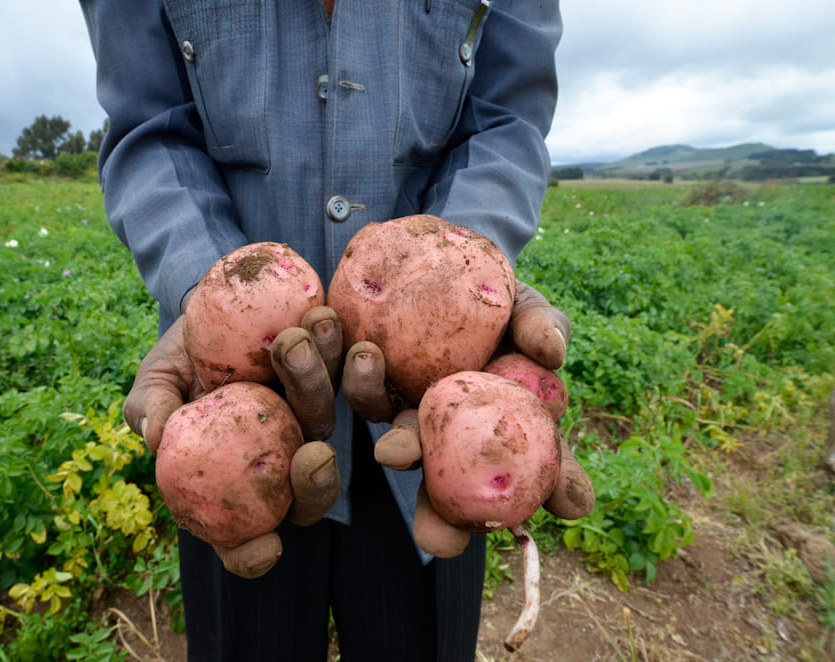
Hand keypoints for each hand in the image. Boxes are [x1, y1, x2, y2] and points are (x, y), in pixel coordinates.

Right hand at [124, 306, 342, 577]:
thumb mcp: (155, 382)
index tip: (266, 547)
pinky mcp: (331, 371)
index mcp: (234, 481)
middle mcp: (280, 457)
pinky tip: (321, 316)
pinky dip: (334, 343)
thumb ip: (151, 408)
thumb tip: (156, 435)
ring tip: (295, 342)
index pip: (243, 539)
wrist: (212, 308)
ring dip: (316, 383)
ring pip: (325, 416)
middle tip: (314, 454)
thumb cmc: (177, 360)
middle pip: (307, 490)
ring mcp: (309, 416)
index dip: (253, 555)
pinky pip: (343, 365)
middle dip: (316, 482)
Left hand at [342, 281, 593, 557]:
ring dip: (398, 447)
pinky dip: (358, 377)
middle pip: (457, 494)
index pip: (546, 467)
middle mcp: (459, 439)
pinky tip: (355, 344)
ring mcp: (412, 418)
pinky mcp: (372, 387)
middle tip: (440, 540)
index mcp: (509, 428)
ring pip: (402, 448)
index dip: (561, 488)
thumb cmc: (496, 299)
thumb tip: (551, 353)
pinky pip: (361, 390)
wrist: (436, 267)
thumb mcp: (525, 307)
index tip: (570, 505)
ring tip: (388, 433)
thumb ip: (541, 325)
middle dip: (445, 525)